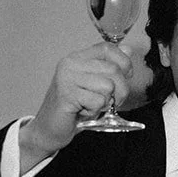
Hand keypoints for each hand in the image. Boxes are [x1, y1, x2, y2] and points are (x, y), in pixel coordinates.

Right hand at [19, 43, 133, 170]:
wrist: (49, 128)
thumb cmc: (74, 108)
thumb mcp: (96, 85)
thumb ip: (110, 67)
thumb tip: (128, 49)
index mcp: (77, 58)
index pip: (107, 48)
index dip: (123, 61)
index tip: (127, 75)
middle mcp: (70, 64)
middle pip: (113, 69)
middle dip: (121, 90)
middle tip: (110, 102)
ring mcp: (67, 78)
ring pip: (108, 86)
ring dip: (105, 102)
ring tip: (91, 105)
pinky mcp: (66, 94)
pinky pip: (98, 101)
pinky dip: (95, 111)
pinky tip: (82, 111)